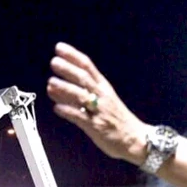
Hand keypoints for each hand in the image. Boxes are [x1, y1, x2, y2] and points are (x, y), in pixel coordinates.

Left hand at [47, 43, 151, 165]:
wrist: (135, 139)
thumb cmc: (116, 119)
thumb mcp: (103, 100)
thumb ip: (80, 93)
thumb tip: (56, 86)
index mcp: (103, 87)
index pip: (87, 66)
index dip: (73, 56)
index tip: (59, 48)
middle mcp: (102, 96)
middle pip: (84, 78)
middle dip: (68, 69)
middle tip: (54, 62)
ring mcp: (99, 111)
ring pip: (81, 96)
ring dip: (65, 89)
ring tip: (50, 84)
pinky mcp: (96, 126)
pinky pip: (80, 117)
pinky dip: (68, 111)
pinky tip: (57, 108)